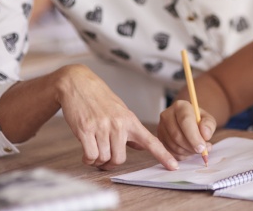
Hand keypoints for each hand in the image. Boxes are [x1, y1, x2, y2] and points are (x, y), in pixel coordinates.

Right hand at [58, 65, 177, 169]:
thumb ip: (130, 129)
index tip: (174, 166)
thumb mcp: (120, 111)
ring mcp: (102, 127)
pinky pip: (90, 155)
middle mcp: (119, 124)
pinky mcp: (86, 129)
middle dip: (110, 162)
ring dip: (97, 160)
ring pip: (103, 158)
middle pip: (119, 159)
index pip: (151, 141)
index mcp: (130, 120)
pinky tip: (86, 152)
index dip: (163, 155)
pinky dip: (87, 159)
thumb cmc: (99, 98)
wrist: (78, 84)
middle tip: (104, 158)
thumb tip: (142, 146)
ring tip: (94, 149)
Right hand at [157, 99, 215, 159]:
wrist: (188, 123)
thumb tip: (205, 135)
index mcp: (180, 106)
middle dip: (191, 147)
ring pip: (173, 145)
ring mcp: (160, 127)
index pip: (185, 121)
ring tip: (196, 150)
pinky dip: (181, 156)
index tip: (202, 147)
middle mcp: (167, 115)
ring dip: (187, 152)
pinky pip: (170, 152)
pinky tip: (189, 151)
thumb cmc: (199, 121)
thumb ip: (209, 125)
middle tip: (201, 151)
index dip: (193, 136)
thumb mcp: (208, 120)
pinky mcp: (159, 139)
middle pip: (177, 135)